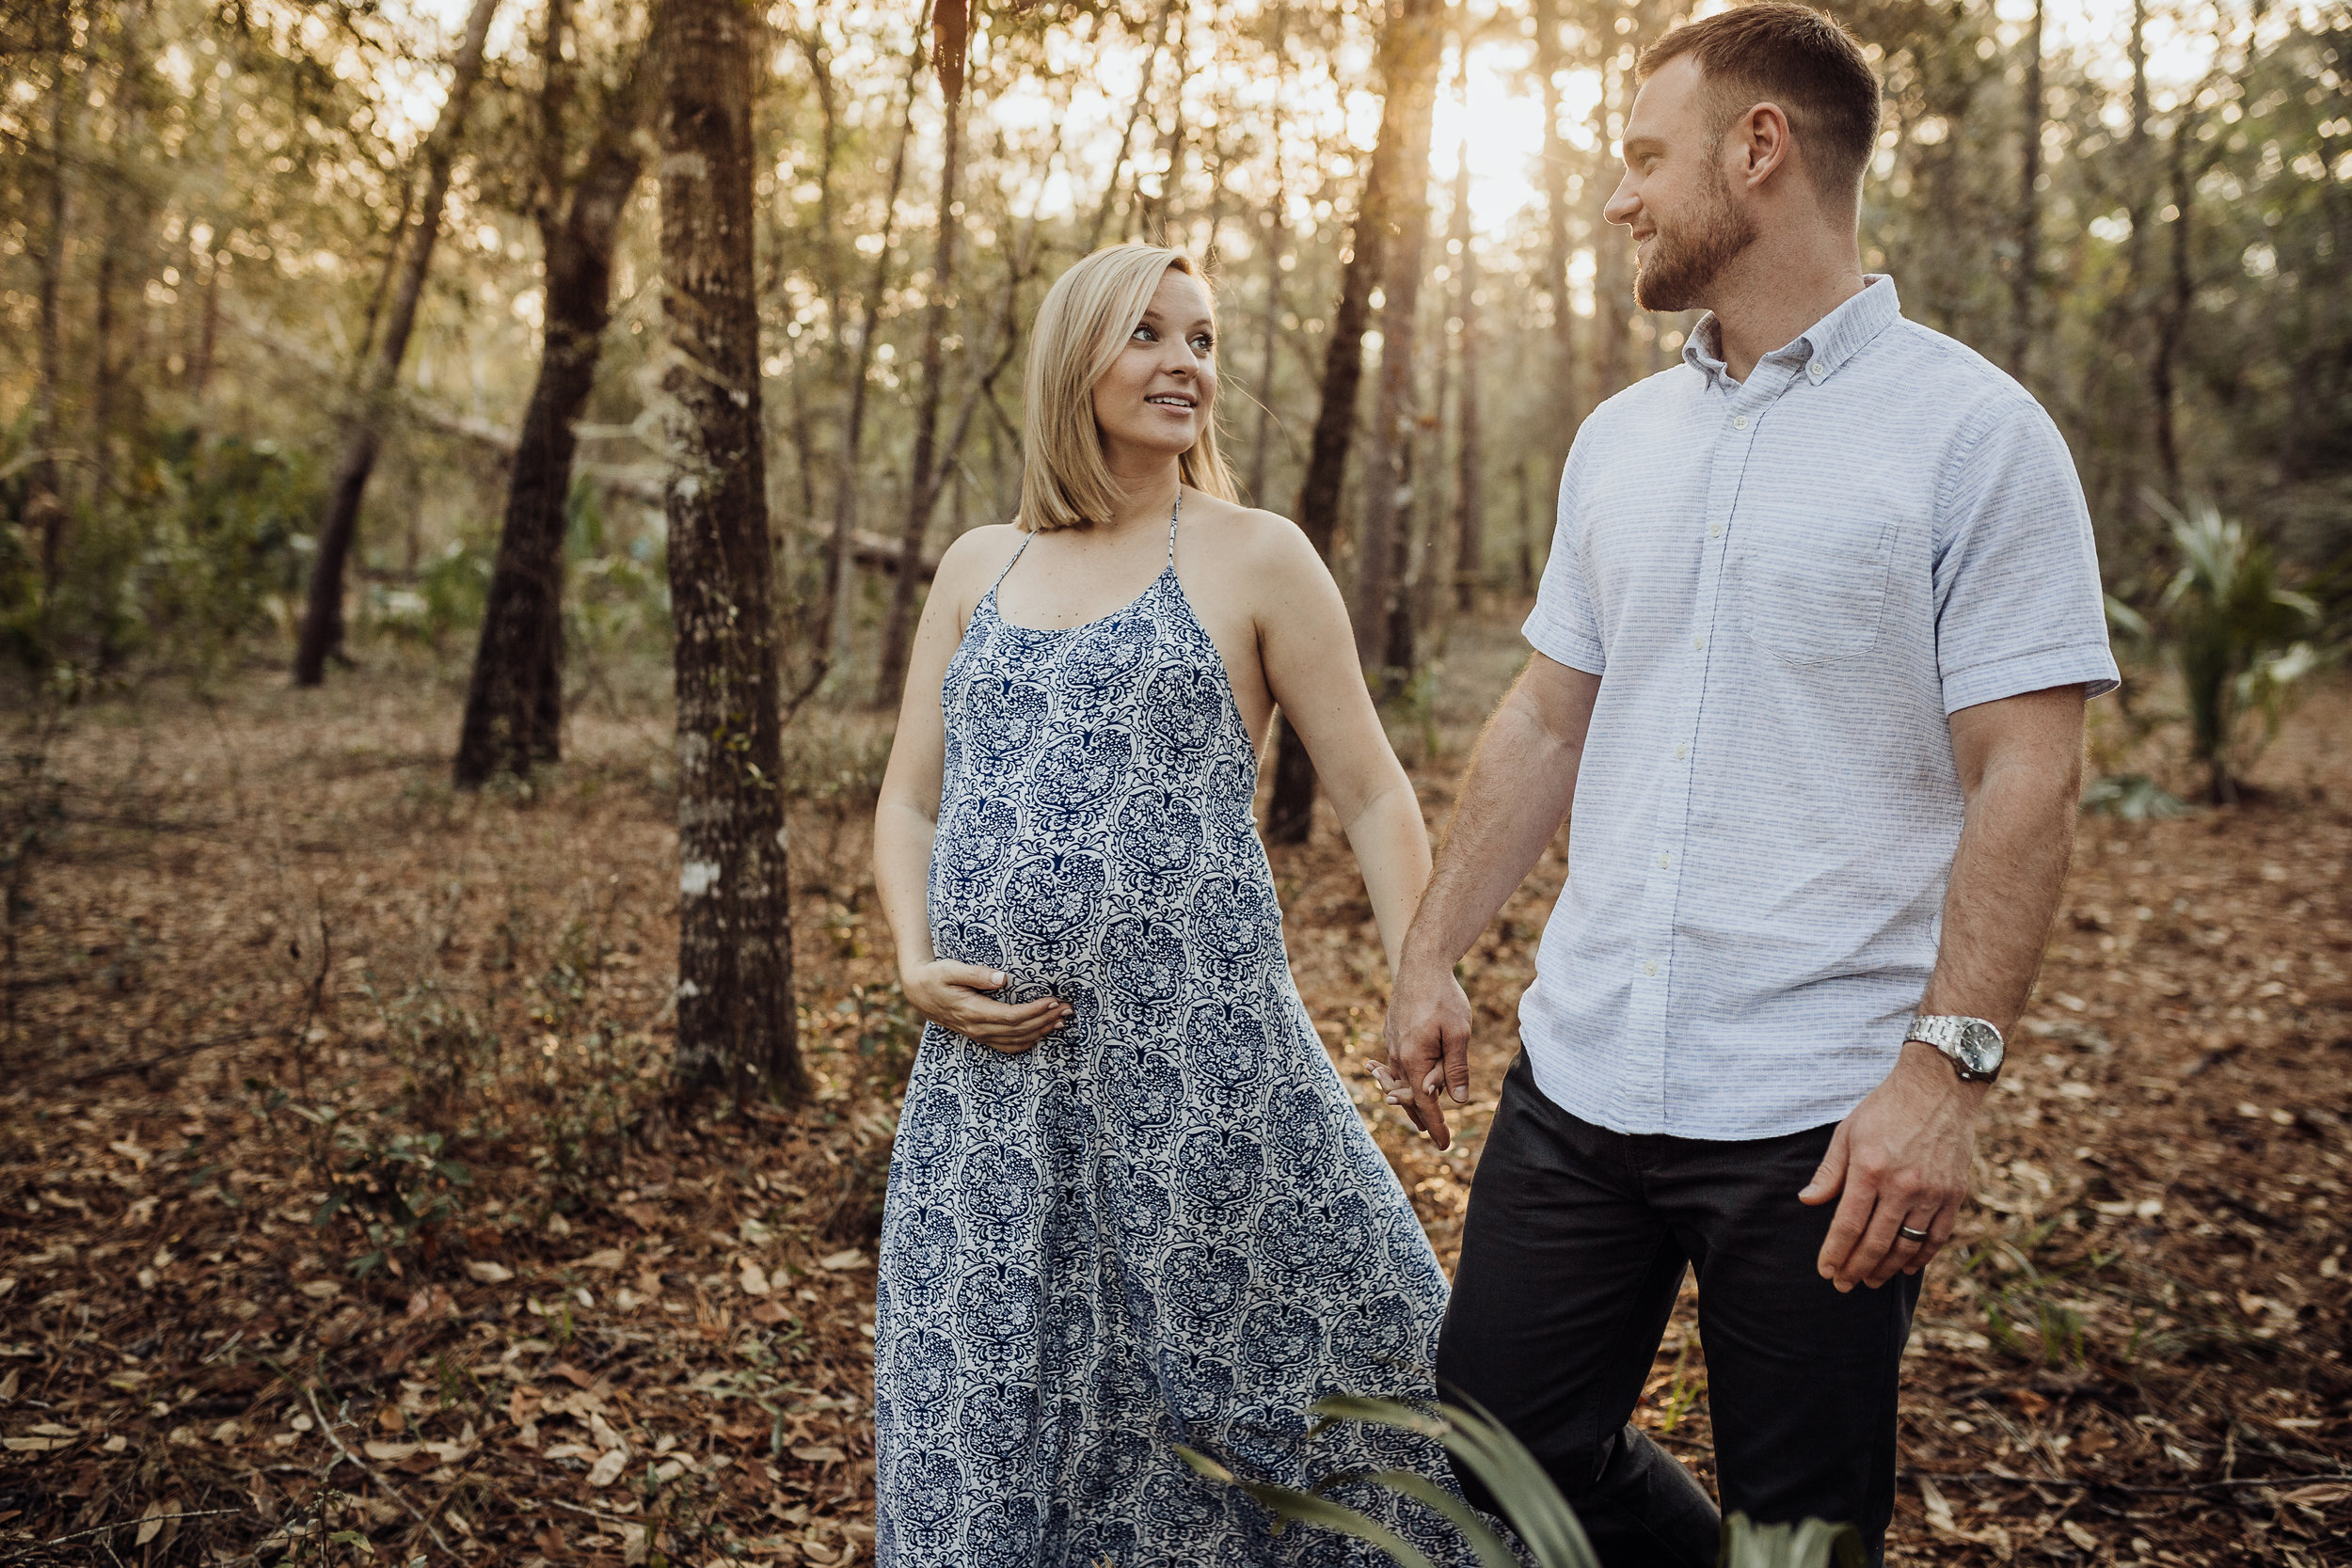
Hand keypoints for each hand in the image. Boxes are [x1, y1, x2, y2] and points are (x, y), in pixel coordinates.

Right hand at [900, 960, 1068, 1054]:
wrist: (917, 990)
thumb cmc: (935, 976)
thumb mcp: (951, 970)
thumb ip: (976, 974)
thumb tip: (1003, 978)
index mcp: (973, 1011)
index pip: (1011, 1017)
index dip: (1035, 1011)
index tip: (1053, 1000)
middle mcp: (977, 1028)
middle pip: (1019, 1030)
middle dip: (1045, 1020)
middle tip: (1067, 1009)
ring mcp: (978, 1034)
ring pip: (1015, 1040)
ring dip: (1040, 1032)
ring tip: (1061, 1021)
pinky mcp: (979, 1035)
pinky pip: (1006, 1046)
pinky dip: (1026, 1042)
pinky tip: (1041, 1034)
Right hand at [1381, 953, 1473, 1149]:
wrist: (1420, 965)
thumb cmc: (1443, 998)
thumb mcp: (1458, 1033)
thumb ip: (1456, 1068)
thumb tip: (1457, 1099)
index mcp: (1413, 1059)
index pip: (1424, 1102)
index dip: (1435, 1125)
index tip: (1444, 1145)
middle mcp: (1398, 1055)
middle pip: (1408, 1095)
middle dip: (1420, 1116)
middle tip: (1433, 1135)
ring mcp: (1392, 1043)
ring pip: (1400, 1079)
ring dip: (1409, 1099)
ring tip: (1417, 1116)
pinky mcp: (1392, 1032)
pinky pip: (1395, 1063)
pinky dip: (1399, 1078)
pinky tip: (1396, 1082)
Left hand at [1799, 1041, 1985, 1289]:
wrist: (1938, 1088)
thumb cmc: (1885, 1108)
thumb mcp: (1847, 1132)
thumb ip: (1829, 1172)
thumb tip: (1808, 1201)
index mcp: (1870, 1169)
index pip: (1847, 1225)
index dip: (1835, 1253)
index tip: (1825, 1271)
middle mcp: (1902, 1185)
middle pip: (1875, 1242)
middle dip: (1856, 1268)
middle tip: (1843, 1285)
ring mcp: (1932, 1192)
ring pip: (1907, 1246)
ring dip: (1886, 1269)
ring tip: (1870, 1280)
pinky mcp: (1954, 1194)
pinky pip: (1938, 1237)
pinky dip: (1922, 1257)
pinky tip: (1906, 1267)